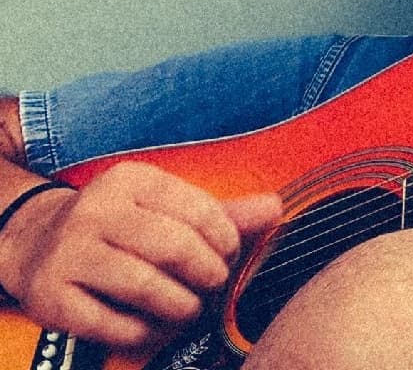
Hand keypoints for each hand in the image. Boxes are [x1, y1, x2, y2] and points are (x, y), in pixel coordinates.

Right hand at [0, 161, 280, 348]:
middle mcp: (96, 210)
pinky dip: (144, 331)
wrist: (38, 242)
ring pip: (143, 285)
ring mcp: (69, 253)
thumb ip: (223, 212)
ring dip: (181, 305)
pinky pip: (111, 323)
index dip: (226, 239)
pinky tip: (155, 325)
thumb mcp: (167, 208)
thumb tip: (277, 206)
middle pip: (173, 246)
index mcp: (131, 180)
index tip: (231, 255)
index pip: (198, 209)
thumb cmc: (123, 225)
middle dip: (207, 273)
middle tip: (214, 284)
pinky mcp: (51, 296)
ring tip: (191, 308)